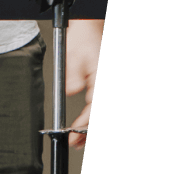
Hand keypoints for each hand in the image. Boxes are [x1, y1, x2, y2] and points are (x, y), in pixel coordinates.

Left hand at [65, 19, 103, 148]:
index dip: (85, 125)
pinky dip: (90, 118)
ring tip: (80, 140)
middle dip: (89, 131)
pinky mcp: (97, 86)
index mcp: (99, 79)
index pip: (93, 109)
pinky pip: (94, 105)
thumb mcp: (73, 58)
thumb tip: (71, 93)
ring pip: (96, 111)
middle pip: (96, 114)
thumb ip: (73, 78)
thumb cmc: (83, 41)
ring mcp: (99, 86)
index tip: (74, 133)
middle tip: (76, 142)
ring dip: (90, 128)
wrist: (89, 30)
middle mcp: (101, 84)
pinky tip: (85, 127)